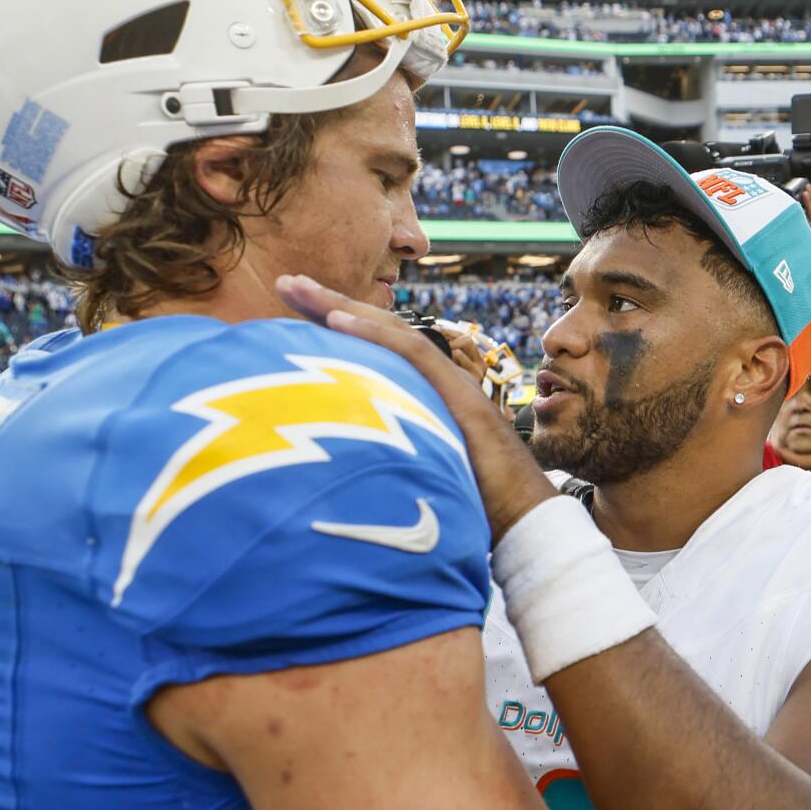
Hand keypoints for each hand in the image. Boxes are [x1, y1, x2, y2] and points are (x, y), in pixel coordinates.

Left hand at [276, 275, 555, 540]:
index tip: (293, 316)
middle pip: (376, 331)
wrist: (526, 526)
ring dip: (339, 306)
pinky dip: (372, 334)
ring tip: (296, 286)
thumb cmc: (474, 516)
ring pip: (388, 331)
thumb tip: (337, 485)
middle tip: (285, 283)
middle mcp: (437, 382)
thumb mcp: (416, 481)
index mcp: (425, 397)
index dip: (335, 329)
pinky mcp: (459, 397)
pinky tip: (335, 319)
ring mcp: (450, 385)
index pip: (375, 351)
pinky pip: (410, 353)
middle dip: (329, 304)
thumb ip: (386, 469)